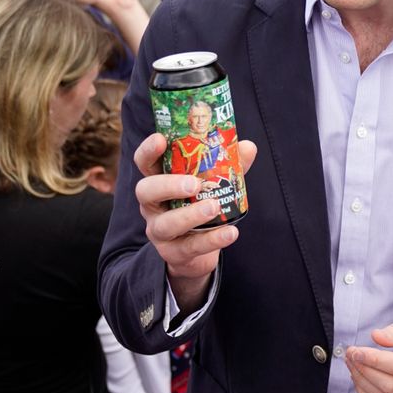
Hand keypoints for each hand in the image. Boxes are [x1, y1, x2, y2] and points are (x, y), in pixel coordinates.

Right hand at [133, 132, 257, 312]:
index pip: (145, 163)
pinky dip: (212, 240)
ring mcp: (159, 231)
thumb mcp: (214, 183)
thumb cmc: (200, 206)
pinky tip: (230, 233)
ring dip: (190, 215)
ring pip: (166, 223)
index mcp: (159, 181)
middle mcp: (153, 205)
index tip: (161, 139)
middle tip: (194, 183)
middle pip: (146, 191)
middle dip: (168, 185)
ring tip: (214, 207)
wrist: (196, 252)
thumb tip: (248, 147)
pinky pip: (190, 247)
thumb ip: (229, 165)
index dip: (149, 150)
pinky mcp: (173, 253)